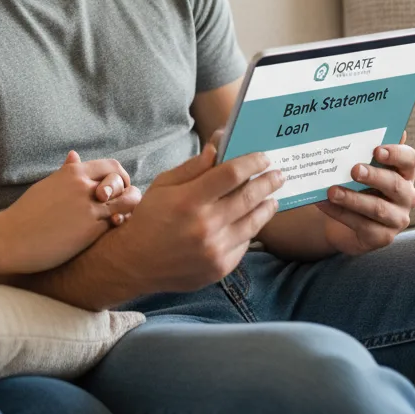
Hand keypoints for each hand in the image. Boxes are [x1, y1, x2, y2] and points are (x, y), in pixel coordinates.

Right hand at [0, 151, 133, 275]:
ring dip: (130, 208)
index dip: (120, 177)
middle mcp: (83, 186)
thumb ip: (66, 172)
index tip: (118, 189)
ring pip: (126, 202)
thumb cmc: (27, 213)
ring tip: (125, 217)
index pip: (111, 166)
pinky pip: (115, 224)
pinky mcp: (90, 230)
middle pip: (122, 181)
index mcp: (73, 172)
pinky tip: (115, 232)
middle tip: (125, 203)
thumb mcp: (48, 185)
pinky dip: (119, 225)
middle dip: (129, 190)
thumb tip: (75, 155)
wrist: (11, 238)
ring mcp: (89, 208)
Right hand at [105, 143, 283, 294]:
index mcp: (189, 200)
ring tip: (272, 197)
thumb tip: (218, 145)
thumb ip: (194, 166)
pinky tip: (252, 219)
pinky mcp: (220, 267)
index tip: (263, 157)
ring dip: (266, 206)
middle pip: (248, 197)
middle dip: (267, 182)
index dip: (251, 162)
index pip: (231, 174)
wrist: (136, 262)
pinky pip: (244, 244)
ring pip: (253, 223)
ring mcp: (215, 249)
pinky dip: (251, 229)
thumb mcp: (164, 184)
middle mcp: (206, 225)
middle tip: (278, 174)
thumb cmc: (150, 217)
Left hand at [314, 134, 414, 255]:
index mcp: (403, 172)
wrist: (344, 218)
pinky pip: (362, 226)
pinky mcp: (381, 237)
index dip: (396, 154)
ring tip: (331, 190)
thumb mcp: (358, 164)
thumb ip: (362, 146)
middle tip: (353, 169)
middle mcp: (406, 196)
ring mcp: (397, 219)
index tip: (377, 149)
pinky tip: (322, 203)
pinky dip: (340, 213)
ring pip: (378, 209)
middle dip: (374, 176)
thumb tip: (362, 119)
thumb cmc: (354, 183)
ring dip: (353, 198)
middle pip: (395, 184)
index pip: (410, 160)